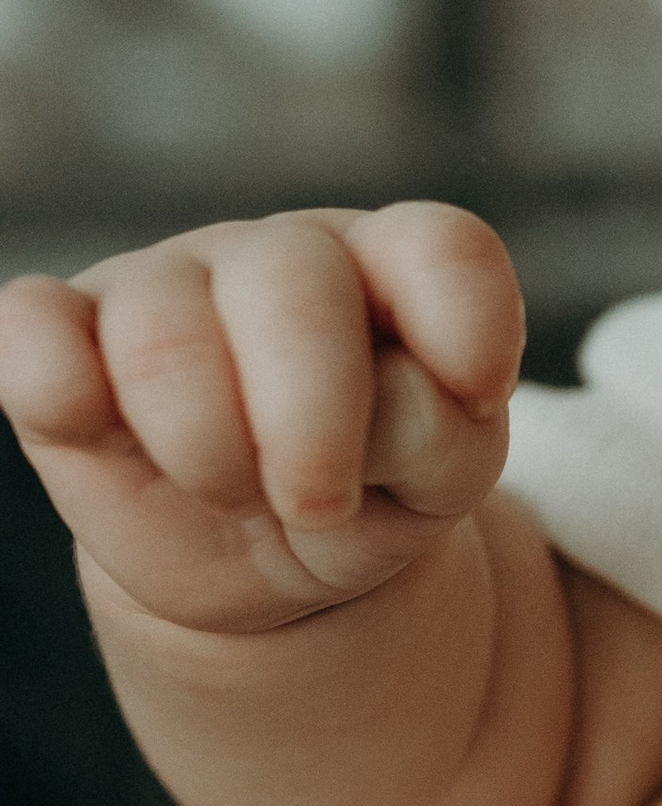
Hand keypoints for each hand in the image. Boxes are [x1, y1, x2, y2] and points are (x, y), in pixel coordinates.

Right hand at [0, 205, 522, 632]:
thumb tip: (384, 397)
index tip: (473, 404)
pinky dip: (56, 383)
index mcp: (389, 267)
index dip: (465, 329)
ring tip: (234, 492)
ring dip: (208, 447)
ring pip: (164, 327)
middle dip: (312, 423)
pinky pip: (31, 327)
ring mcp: (162, 285)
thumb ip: (437, 433)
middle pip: (293, 284)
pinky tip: (97, 428)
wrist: (270, 557)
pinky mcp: (62, 337)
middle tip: (317, 502)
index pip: (439, 248)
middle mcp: (276, 255)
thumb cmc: (372, 491)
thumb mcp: (439, 481)